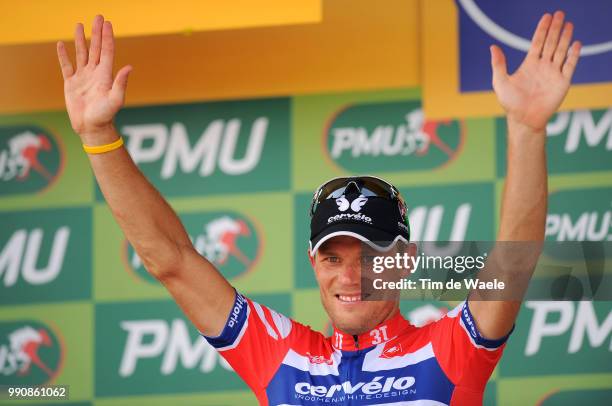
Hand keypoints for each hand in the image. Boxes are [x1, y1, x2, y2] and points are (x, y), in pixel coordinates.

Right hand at [56, 15, 131, 142]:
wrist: (91, 128)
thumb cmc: (105, 116)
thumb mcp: (116, 99)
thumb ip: (121, 83)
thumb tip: (129, 67)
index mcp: (106, 75)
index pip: (107, 51)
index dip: (107, 37)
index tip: (107, 23)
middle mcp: (95, 73)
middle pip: (95, 48)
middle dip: (97, 33)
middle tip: (98, 17)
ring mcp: (83, 78)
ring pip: (81, 54)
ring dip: (81, 40)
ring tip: (80, 25)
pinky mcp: (71, 84)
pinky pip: (66, 66)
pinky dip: (63, 55)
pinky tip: (61, 44)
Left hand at [490, 11, 580, 132]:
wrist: (524, 119)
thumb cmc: (510, 103)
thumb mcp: (500, 81)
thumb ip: (498, 64)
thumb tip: (492, 47)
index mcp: (529, 64)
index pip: (537, 42)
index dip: (542, 30)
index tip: (546, 17)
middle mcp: (543, 66)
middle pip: (551, 43)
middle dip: (555, 29)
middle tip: (560, 14)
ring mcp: (553, 73)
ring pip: (561, 51)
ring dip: (565, 38)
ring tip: (568, 24)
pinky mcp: (562, 82)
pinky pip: (569, 66)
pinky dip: (573, 55)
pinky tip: (576, 44)